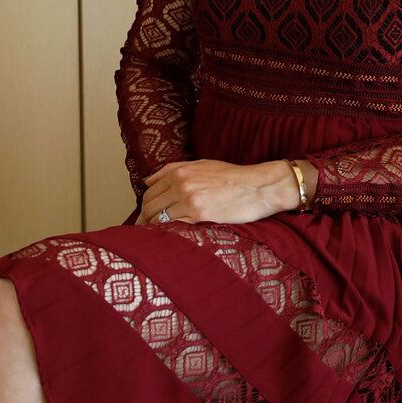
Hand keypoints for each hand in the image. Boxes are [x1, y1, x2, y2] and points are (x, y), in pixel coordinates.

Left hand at [140, 157, 298, 226]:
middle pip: (150, 205)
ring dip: (154, 228)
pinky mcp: (200, 214)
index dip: (145, 206)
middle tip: (143, 230)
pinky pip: (175, 225)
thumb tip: (147, 181)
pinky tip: (170, 237)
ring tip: (154, 237)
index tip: (144, 216)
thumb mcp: (202, 165)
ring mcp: (190, 199)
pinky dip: (169, 231)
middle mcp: (181, 183)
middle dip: (144, 219)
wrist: (258, 186)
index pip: (150, 191)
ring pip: (160, 217)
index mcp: (180, 171)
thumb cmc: (232, 176)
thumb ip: (173, 170)